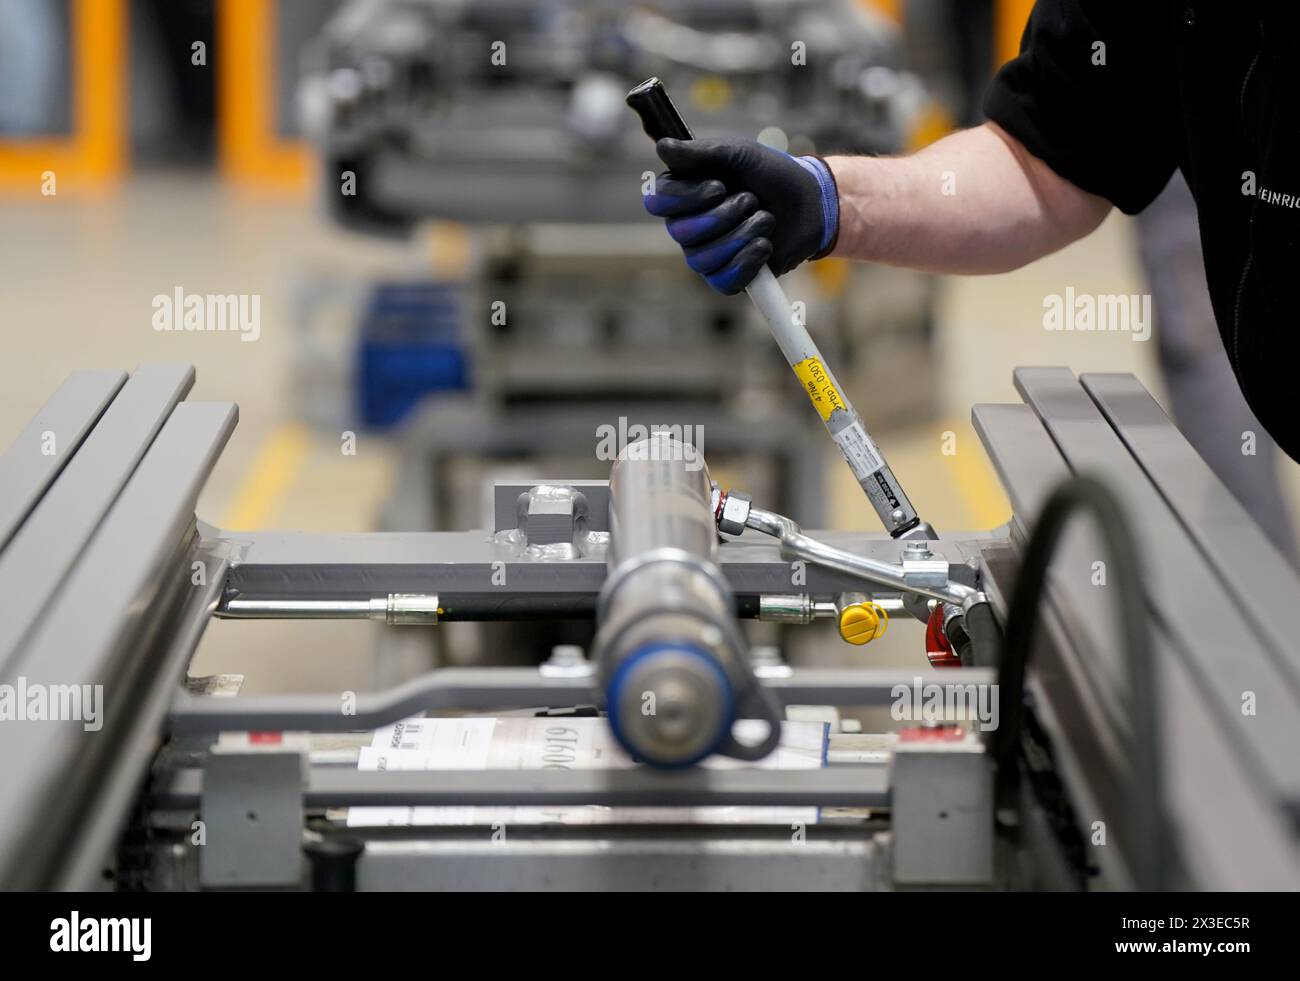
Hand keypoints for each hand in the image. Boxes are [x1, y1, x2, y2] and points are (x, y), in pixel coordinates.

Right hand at [642, 137, 838, 293]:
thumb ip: (700, 152)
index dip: (685, 197)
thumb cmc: (772, 175)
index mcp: (684, 193)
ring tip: (765, 219)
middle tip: (751, 200)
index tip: (718, 186)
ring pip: (703, 259)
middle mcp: (688, 227)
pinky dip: (748, 261)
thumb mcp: (739, 154)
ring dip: (741, 236)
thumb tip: (662, 146)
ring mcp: (706, 255)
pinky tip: (765, 245)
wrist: (810, 204)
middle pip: (681, 233)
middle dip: (722, 215)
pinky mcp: (727, 278)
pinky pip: (723, 280)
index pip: (658, 201)